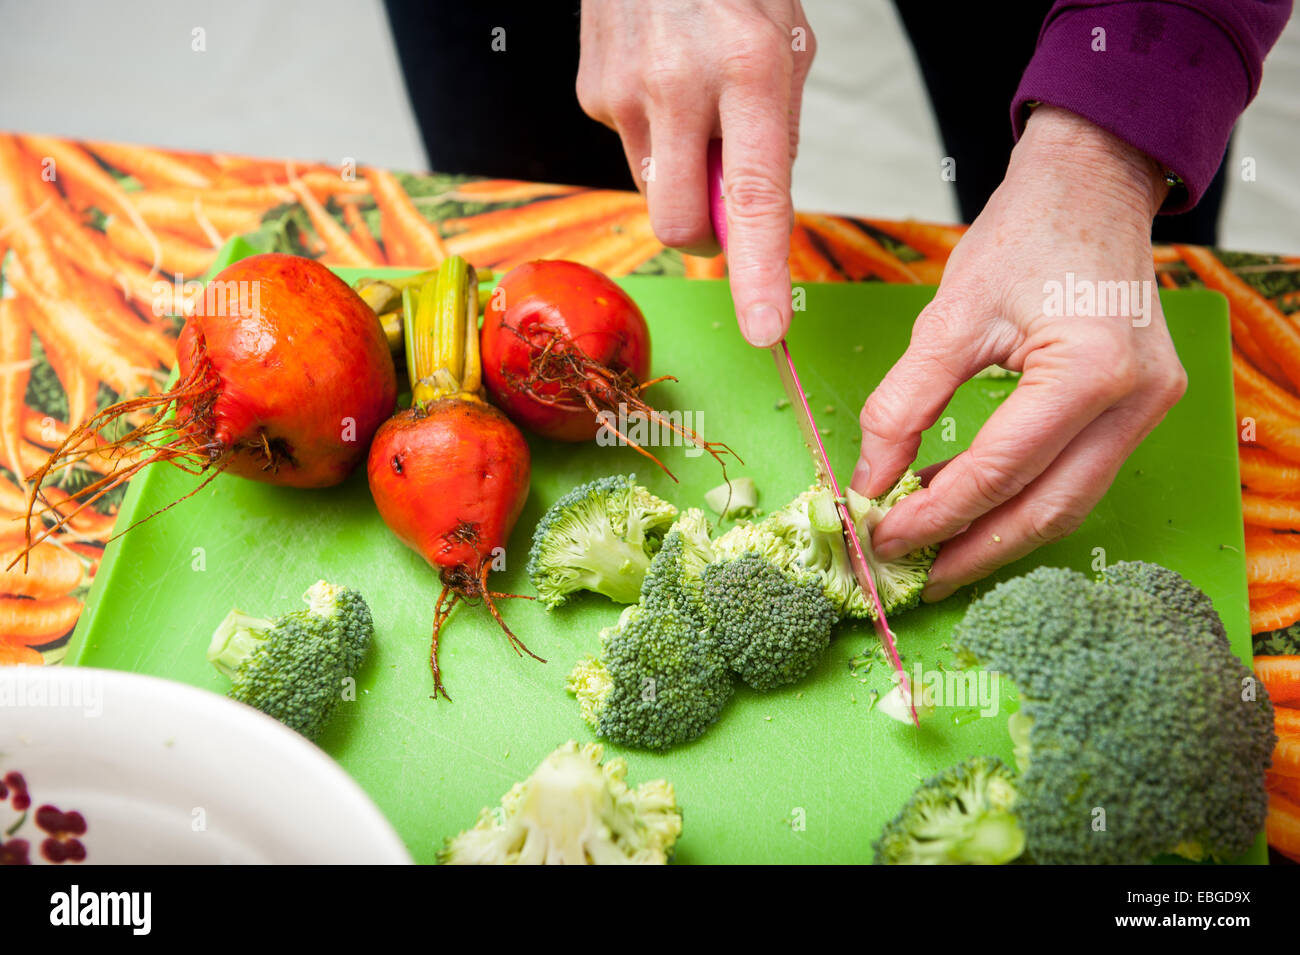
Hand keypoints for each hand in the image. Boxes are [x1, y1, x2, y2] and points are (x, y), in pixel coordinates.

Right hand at [576, 0, 814, 346]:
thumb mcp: (784, 48)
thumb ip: (771, 138)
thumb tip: (748, 218)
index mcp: (748, 70)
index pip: (754, 200)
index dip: (757, 274)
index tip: (765, 331)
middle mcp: (678, 84)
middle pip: (678, 223)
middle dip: (703, 233)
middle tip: (723, 198)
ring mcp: (622, 91)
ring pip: (653, 188)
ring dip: (679, 172)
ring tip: (692, 103)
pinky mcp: (589, 92)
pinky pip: (628, 148)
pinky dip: (652, 134)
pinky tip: (661, 79)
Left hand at [850, 106, 1186, 600]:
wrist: (1089, 189)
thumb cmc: (1025, 235)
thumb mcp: (949, 318)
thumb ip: (904, 405)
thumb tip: (869, 481)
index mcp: (1091, 371)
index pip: (998, 472)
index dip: (933, 515)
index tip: (880, 538)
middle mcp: (1137, 402)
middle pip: (1046, 510)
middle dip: (972, 551)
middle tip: (912, 576)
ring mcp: (1149, 410)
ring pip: (1066, 503)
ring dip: (996, 534)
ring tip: (933, 552)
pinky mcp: (1139, 410)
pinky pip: (1075, 475)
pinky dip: (1019, 498)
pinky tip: (966, 505)